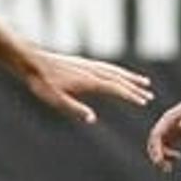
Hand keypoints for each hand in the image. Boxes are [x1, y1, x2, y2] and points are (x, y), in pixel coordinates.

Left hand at [21, 50, 153, 123]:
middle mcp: (91, 71)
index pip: (115, 89)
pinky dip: (118, 70)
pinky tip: (119, 74)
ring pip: (114, 70)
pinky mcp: (83, 62)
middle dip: (135, 87)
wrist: (31, 61)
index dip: (130, 95)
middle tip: (150, 95)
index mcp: (88, 81)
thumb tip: (92, 119)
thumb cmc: (41, 82)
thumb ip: (74, 108)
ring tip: (143, 81)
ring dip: (130, 77)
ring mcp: (88, 65)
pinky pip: (106, 66)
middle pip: (119, 79)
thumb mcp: (55, 99)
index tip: (143, 102)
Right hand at [146, 90, 180, 172]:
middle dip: (157, 155)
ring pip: (158, 146)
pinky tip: (176, 160)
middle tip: (166, 168)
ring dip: (161, 158)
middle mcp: (167, 124)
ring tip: (168, 168)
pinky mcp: (175, 136)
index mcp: (170, 118)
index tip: (159, 160)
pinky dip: (167, 156)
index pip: (157, 134)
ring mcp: (170, 130)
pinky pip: (166, 148)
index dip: (156, 147)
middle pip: (154, 142)